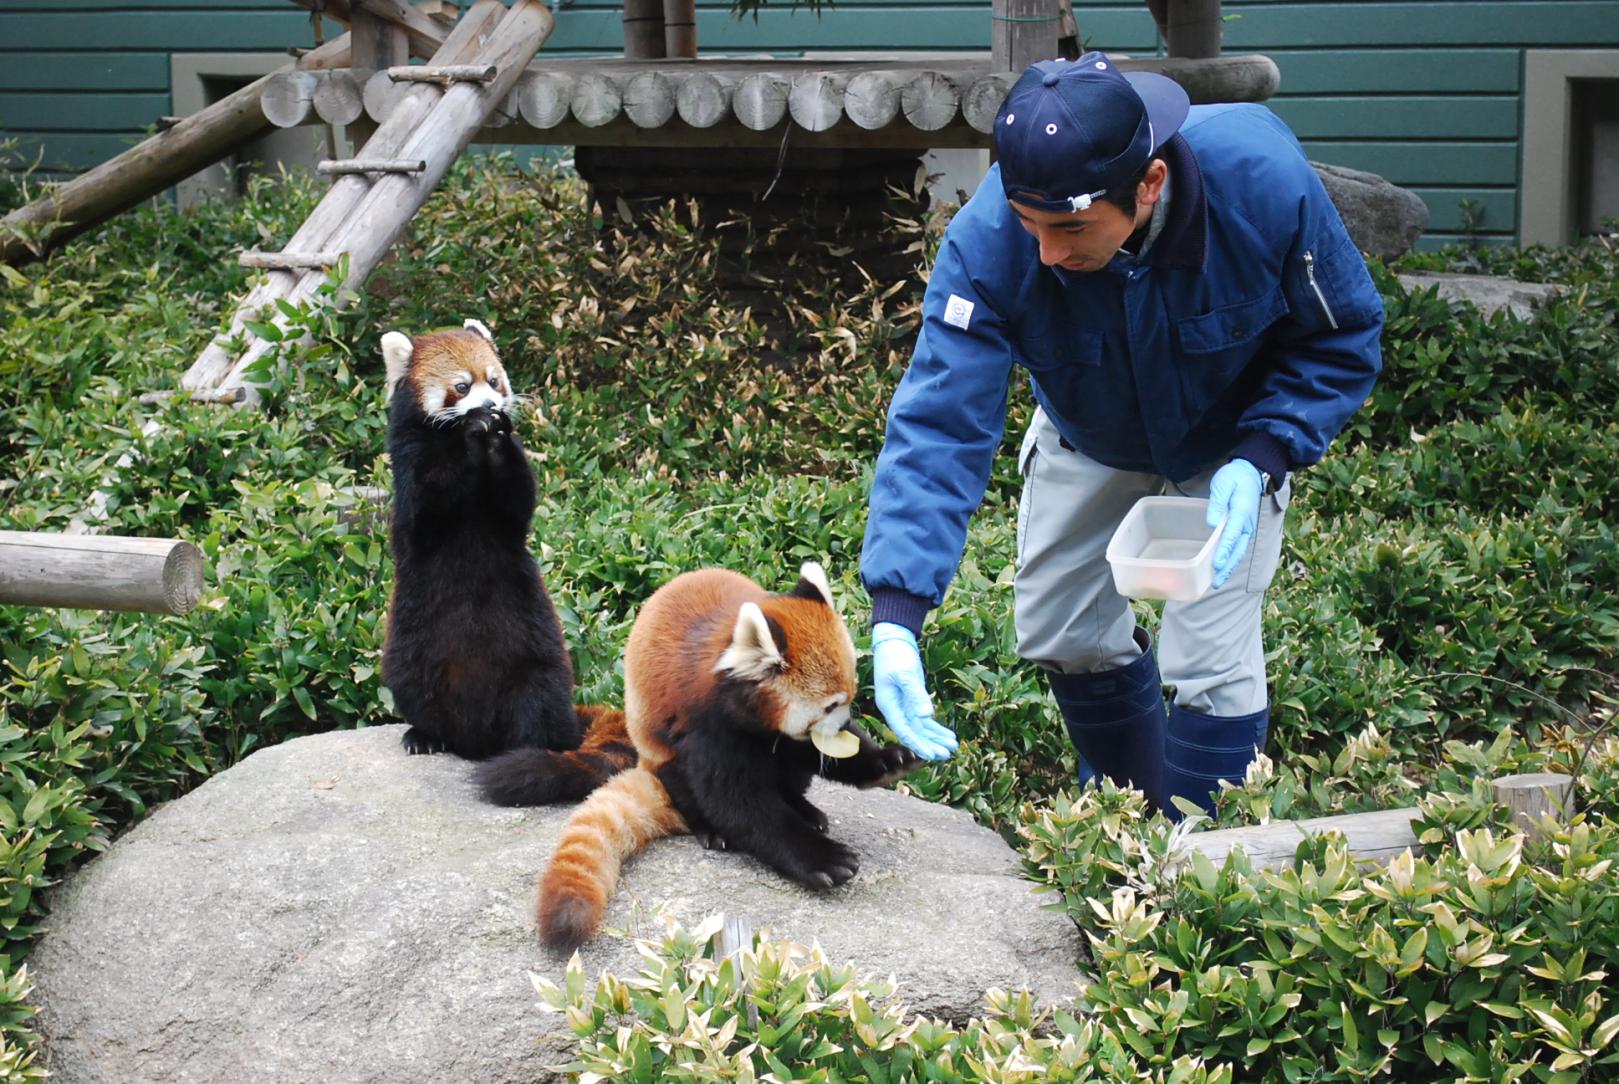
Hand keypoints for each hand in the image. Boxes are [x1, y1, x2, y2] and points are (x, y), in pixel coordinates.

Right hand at [871, 623, 956, 760]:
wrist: (894, 640)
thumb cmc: (896, 655)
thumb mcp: (906, 674)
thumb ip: (916, 695)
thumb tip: (927, 716)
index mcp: (889, 704)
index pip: (904, 730)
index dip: (918, 744)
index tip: (932, 754)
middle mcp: (895, 709)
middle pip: (913, 732)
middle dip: (930, 744)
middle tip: (946, 755)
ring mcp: (904, 706)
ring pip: (921, 727)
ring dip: (936, 738)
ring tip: (952, 747)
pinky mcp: (913, 701)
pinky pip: (924, 719)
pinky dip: (936, 728)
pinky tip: (948, 736)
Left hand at [1207, 459, 1262, 588]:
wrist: (1253, 473)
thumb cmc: (1235, 477)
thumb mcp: (1222, 484)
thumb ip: (1217, 502)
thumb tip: (1212, 523)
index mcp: (1241, 511)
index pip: (1231, 534)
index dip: (1224, 551)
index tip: (1216, 565)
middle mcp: (1246, 524)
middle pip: (1237, 550)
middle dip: (1226, 568)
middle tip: (1215, 583)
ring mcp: (1247, 528)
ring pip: (1238, 552)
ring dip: (1228, 568)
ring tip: (1217, 582)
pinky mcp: (1244, 530)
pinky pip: (1238, 548)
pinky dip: (1231, 560)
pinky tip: (1221, 570)